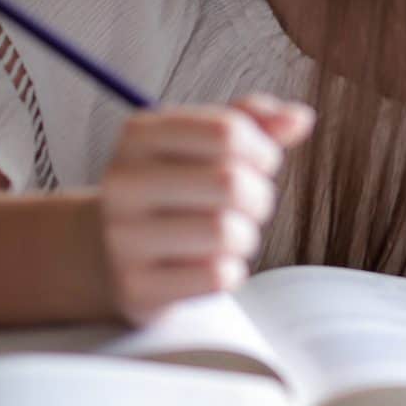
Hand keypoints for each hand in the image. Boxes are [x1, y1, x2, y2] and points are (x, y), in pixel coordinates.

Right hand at [97, 94, 314, 323]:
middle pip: (230, 183)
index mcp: (140, 134)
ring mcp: (123, 237)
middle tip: (249, 205)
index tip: (260, 163)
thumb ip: (253, 121)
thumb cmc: (173, 189)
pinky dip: (230, 272)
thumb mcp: (201, 143)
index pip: (228, 132)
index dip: (262, 149)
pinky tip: (210, 264)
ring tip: (229, 235)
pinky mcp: (136, 287)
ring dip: (246, 236)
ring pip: (226, 233)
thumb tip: (300, 118)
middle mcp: (124, 183)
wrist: (106, 251)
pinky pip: (216, 277)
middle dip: (258, 196)